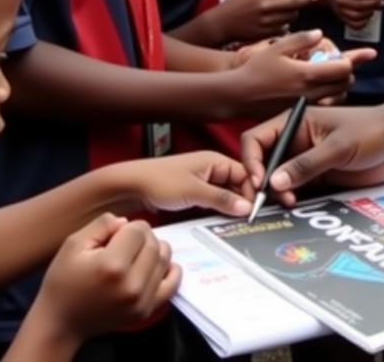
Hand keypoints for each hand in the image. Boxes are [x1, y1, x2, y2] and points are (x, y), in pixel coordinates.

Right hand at [29, 215, 178, 347]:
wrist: (60, 323)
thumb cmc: (63, 282)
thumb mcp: (73, 245)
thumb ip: (102, 224)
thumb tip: (126, 222)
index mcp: (112, 266)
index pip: (138, 230)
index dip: (126, 228)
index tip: (113, 236)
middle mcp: (131, 284)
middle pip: (154, 243)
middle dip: (141, 237)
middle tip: (124, 244)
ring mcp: (141, 301)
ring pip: (164, 259)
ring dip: (154, 251)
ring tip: (135, 255)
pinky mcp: (146, 311)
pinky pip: (172, 285)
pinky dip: (170, 271)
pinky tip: (157, 265)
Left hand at [109, 151, 252, 216]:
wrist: (128, 186)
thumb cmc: (159, 181)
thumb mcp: (194, 191)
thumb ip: (222, 199)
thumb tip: (247, 207)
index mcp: (215, 160)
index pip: (245, 174)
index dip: (252, 191)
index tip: (255, 211)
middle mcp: (211, 168)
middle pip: (236, 184)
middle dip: (242, 200)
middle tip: (247, 221)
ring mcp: (201, 180)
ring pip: (224, 194)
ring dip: (229, 207)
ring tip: (235, 223)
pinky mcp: (191, 192)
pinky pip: (211, 201)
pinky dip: (216, 210)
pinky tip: (218, 221)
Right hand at [205, 0, 316, 44]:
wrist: (222, 24)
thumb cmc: (237, 3)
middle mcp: (264, 6)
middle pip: (292, 2)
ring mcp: (265, 21)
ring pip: (290, 16)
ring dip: (295, 12)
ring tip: (296, 9)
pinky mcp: (264, 33)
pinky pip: (283, 28)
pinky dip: (287, 24)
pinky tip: (285, 21)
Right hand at [230, 30, 375, 116]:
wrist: (238, 95)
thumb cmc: (256, 68)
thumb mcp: (277, 47)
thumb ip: (302, 39)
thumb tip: (321, 34)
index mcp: (307, 73)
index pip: (343, 68)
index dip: (354, 59)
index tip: (367, 54)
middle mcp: (310, 92)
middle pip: (345, 83)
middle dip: (348, 72)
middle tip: (345, 63)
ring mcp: (305, 104)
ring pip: (337, 96)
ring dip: (341, 85)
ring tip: (335, 75)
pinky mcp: (300, 112)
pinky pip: (324, 105)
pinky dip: (329, 96)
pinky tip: (321, 88)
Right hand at [241, 105, 383, 206]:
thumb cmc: (371, 131)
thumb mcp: (338, 146)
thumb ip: (307, 164)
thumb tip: (273, 183)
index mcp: (295, 122)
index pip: (257, 138)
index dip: (251, 160)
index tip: (258, 181)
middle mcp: (295, 141)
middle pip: (262, 162)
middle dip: (258, 181)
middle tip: (261, 202)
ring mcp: (304, 160)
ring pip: (275, 179)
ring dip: (274, 194)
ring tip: (286, 204)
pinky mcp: (315, 177)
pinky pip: (293, 190)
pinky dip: (288, 200)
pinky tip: (292, 207)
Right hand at [333, 0, 383, 27]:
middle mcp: (340, 1)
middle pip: (359, 5)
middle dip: (373, 2)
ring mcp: (341, 12)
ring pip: (357, 16)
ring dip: (370, 11)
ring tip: (377, 6)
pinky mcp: (344, 21)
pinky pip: (356, 25)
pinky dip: (365, 21)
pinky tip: (369, 14)